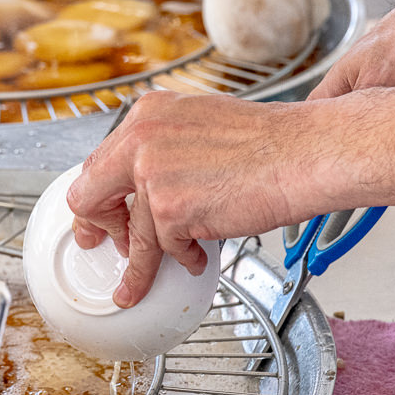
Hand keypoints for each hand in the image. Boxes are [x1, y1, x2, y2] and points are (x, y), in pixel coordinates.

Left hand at [66, 91, 316, 307]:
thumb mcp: (199, 123)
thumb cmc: (269, 141)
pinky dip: (183, 257)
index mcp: (146, 114)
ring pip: (131, 233)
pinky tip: (198, 253)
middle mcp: (140, 138)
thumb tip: (143, 183)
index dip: (98, 193)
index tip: (98, 212)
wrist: (306, 151)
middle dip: (96, 226)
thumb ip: (164, 147)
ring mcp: (152, 173)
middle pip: (88, 193)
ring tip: (141, 280)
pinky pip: (164, 249)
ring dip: (140, 262)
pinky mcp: (171, 209)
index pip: (101, 160)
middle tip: (101, 243)